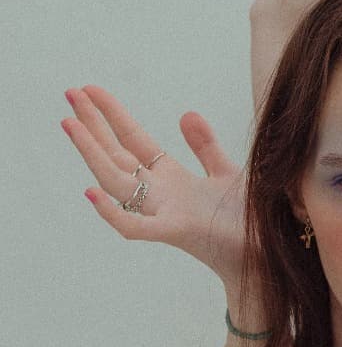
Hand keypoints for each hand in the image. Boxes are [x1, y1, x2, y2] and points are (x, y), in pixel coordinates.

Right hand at [61, 85, 245, 284]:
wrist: (267, 256)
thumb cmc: (247, 221)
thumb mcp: (226, 173)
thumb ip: (205, 147)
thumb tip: (186, 113)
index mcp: (171, 178)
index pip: (133, 140)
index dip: (113, 115)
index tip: (90, 89)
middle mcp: (159, 194)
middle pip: (116, 154)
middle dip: (93, 125)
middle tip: (69, 93)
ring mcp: (163, 213)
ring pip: (116, 182)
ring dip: (91, 153)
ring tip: (70, 124)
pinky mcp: (177, 232)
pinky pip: (135, 227)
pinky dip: (112, 213)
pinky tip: (92, 192)